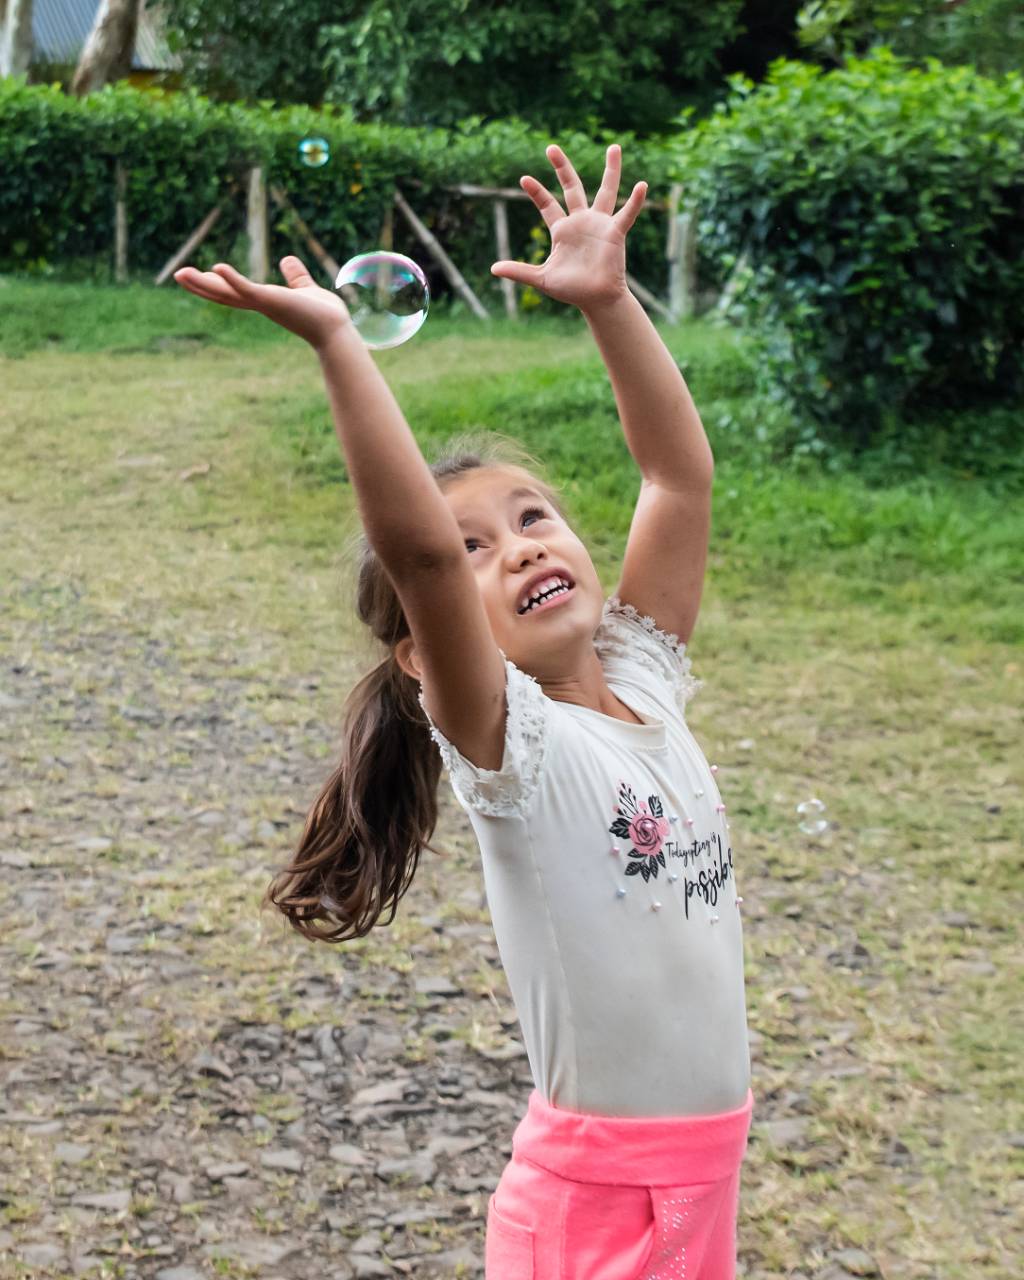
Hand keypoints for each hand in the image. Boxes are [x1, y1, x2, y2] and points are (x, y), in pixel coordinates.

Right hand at [173, 256, 351, 350]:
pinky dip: (233, 280)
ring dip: (204, 284)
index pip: (235, 292)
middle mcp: (260, 304)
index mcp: (266, 301)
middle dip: (200, 286)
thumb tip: (287, 260)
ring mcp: (264, 303)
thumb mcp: (305, 288)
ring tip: (182, 273)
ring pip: (228, 293)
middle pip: (224, 295)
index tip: (199, 276)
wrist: (336, 329)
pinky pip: (247, 290)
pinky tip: (217, 268)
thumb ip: (295, 276)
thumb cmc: (323, 314)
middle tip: (178, 275)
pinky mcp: (271, 301)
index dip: (217, 284)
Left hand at [490, 143, 646, 312]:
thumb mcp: (541, 278)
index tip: (524, 179)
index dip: (536, 192)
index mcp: (562, 230)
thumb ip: (519, 272)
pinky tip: (642, 185)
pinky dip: (635, 201)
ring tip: (614, 147)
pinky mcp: (615, 233)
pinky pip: (627, 214)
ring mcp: (600, 224)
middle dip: (562, 168)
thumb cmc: (572, 290)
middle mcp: (581, 222)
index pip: (547, 205)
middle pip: (572, 187)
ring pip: (606, 191)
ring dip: (611, 170)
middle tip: (551, 148)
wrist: (596, 300)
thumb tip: (493, 269)